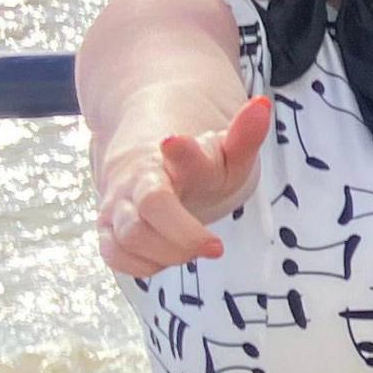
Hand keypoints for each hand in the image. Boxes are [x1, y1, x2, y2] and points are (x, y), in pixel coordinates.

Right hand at [96, 95, 270, 277]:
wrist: (155, 164)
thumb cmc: (200, 164)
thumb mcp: (228, 151)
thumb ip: (245, 135)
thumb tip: (263, 105)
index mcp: (172, 155)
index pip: (175, 153)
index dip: (180, 150)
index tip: (175, 141)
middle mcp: (138, 179)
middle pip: (149, 207)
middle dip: (183, 234)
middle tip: (215, 247)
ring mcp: (118, 204)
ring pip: (129, 237)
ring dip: (169, 253)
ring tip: (196, 249)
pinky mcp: (108, 229)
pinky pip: (114, 256)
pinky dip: (144, 266)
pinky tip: (167, 257)